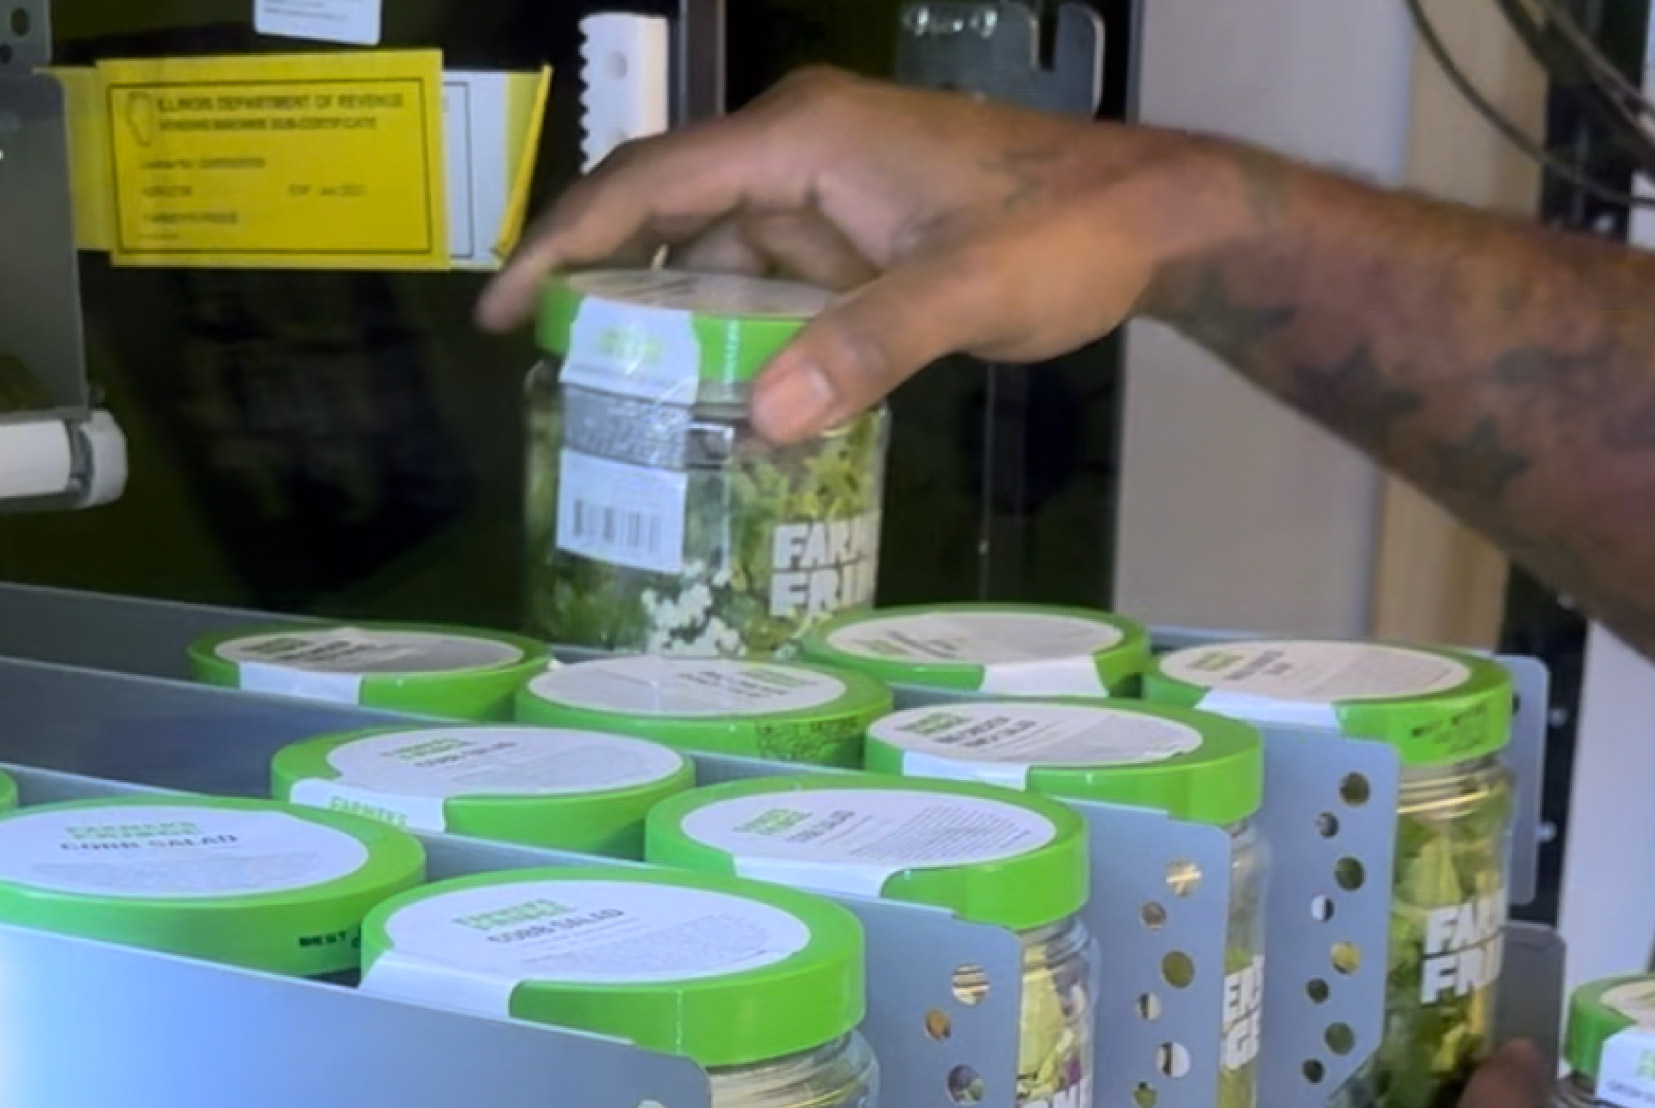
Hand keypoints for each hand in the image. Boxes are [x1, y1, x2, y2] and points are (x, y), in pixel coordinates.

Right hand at [477, 70, 1208, 442]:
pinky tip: (715, 399)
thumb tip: (761, 421)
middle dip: (598, 286)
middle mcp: (800, 152)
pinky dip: (736, 334)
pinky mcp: (857, 234)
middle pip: (665, 215)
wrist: (1154, 216)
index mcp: (803, 138)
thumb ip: (869, 349)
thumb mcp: (968, 293)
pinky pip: (767, 282)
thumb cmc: (1065, 233)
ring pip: (715, 256)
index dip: (564, 243)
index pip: (651, 184)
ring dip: (671, 322)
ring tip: (615, 404)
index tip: (501, 309)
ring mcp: (828, 192)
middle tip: (539, 371)